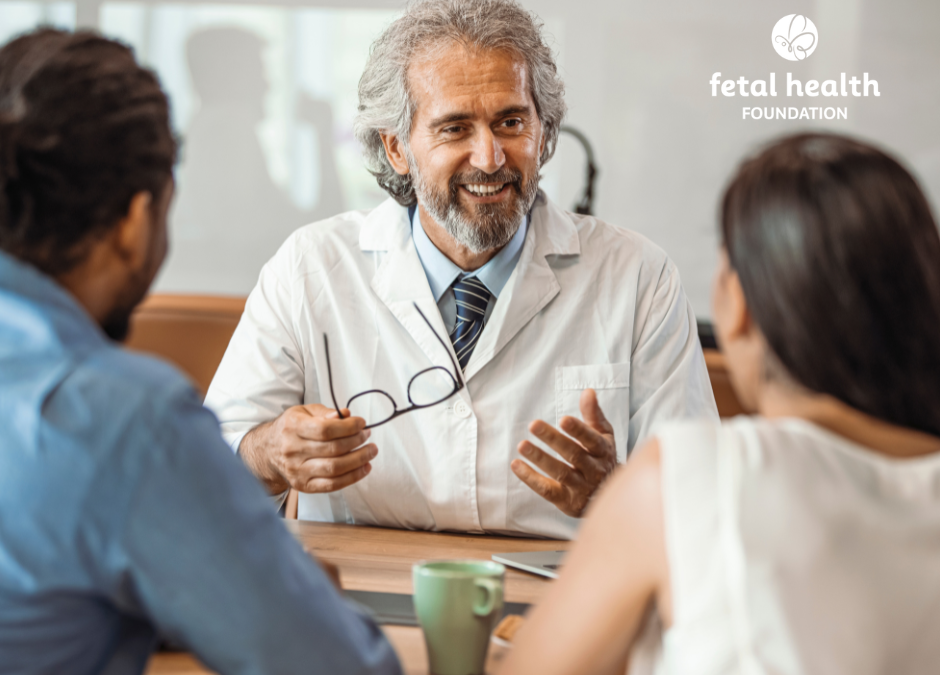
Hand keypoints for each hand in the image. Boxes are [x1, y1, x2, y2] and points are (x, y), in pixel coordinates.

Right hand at [240, 404, 376, 494]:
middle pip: (332, 449)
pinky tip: (364, 468)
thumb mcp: (304, 412)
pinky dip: (352, 477)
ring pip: (334, 468)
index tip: (362, 424)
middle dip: (357, 442)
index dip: (348, 427)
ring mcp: (297, 470)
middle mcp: (292, 450)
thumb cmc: (292, 428)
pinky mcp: (303, 486)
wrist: (268, 451)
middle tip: (368, 436)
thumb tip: (346, 415)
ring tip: (371, 451)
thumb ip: (326, 412)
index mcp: (292, 427)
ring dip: (358, 460)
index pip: (325, 429)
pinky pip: (332, 485)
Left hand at [511, 389, 616, 517]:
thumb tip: (588, 391)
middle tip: (533, 424)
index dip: (578, 430)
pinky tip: (516, 465)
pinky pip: (548, 490)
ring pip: (560, 473)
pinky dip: (531, 478)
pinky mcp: (567, 502)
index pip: (591, 440)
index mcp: (603, 451)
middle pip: (574, 454)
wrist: (610, 497)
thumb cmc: (601, 458)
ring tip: (522, 445)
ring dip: (540, 459)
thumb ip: (593, 415)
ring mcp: (581, 488)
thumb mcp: (603, 436)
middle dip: (553, 439)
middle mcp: (594, 471)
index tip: (564, 419)